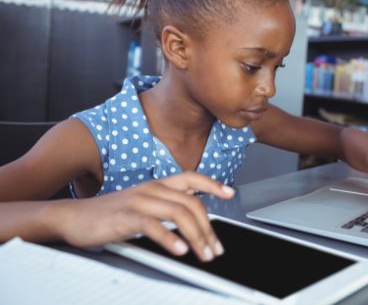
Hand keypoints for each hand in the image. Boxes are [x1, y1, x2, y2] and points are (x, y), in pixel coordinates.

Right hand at [53, 172, 234, 260]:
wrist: (73, 217)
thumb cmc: (109, 215)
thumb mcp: (142, 205)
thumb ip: (164, 206)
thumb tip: (189, 218)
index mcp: (156, 184)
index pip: (191, 178)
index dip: (212, 183)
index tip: (230, 192)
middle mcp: (151, 189)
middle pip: (191, 203)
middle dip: (208, 227)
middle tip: (215, 248)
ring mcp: (139, 201)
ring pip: (178, 212)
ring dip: (196, 235)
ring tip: (204, 253)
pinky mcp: (125, 216)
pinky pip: (153, 225)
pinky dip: (170, 238)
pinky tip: (180, 249)